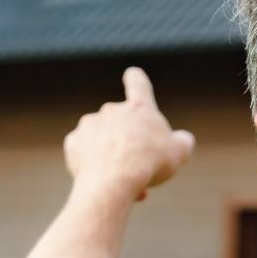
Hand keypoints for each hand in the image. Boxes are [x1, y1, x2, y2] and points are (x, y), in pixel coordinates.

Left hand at [64, 68, 194, 201]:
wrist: (113, 181)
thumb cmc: (149, 164)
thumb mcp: (179, 153)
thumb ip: (182, 142)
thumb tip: (183, 140)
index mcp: (138, 108)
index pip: (138, 83)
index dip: (136, 79)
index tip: (131, 75)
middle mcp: (111, 110)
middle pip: (121, 124)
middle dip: (128, 143)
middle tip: (138, 168)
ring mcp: (89, 125)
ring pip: (103, 141)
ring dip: (112, 156)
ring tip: (123, 181)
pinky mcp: (73, 142)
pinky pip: (85, 152)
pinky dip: (93, 164)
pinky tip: (103, 179)